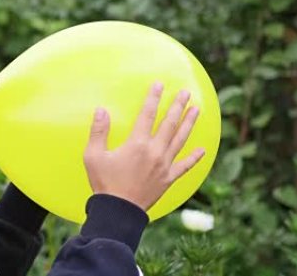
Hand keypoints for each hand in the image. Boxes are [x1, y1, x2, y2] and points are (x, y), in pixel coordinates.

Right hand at [83, 82, 204, 210]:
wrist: (118, 211)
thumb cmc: (104, 183)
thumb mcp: (93, 156)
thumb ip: (98, 131)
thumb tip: (101, 110)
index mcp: (137, 144)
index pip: (147, 115)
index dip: (153, 98)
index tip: (159, 84)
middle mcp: (154, 152)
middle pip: (169, 124)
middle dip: (177, 106)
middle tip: (185, 92)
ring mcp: (164, 166)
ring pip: (180, 140)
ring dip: (188, 124)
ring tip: (196, 110)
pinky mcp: (168, 179)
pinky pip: (184, 167)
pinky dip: (194, 158)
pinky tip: (203, 150)